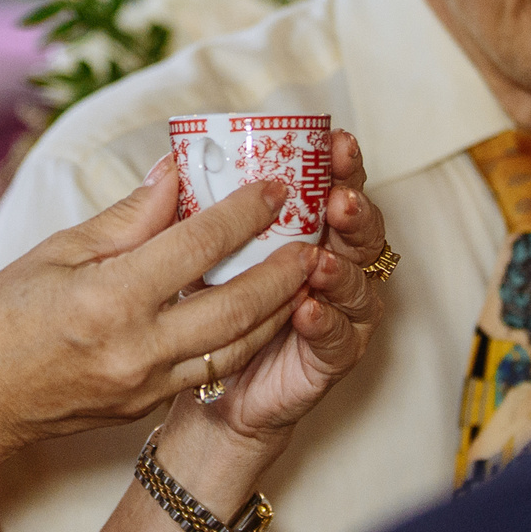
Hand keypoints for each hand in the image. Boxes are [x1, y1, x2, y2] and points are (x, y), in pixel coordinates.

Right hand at [0, 157, 312, 456]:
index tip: (274, 187)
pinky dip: (240, 337)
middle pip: (238, 305)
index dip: (243, 212)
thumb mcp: (56, 253)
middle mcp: (137, 348)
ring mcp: (146, 385)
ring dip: (277, 309)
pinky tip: (253, 310)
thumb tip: (175, 173)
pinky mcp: (145, 407)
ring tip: (301, 273)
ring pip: (237, 346)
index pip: (197, 246)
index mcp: (110, 300)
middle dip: (284, 268)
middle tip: (313, 236)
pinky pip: (209, 369)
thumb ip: (127, 218)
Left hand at [192, 129, 384, 443]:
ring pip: (358, 286)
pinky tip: (308, 309)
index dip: (339, 166)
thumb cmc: (200, 312)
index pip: (333, 190)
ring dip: (342, 268)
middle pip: (359, 234)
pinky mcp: (327, 361)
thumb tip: (171, 165)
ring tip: (319, 256)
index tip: (336, 140)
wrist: (207, 392)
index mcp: (304, 232)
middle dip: (356, 210)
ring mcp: (336, 316)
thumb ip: (186, 213)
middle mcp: (330, 268)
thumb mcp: (184, 256)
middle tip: (340, 196)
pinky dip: (327, 323)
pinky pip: (338, 342)